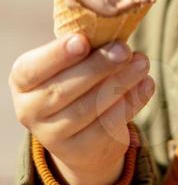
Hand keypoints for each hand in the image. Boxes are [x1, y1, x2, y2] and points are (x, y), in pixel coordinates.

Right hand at [8, 34, 154, 184]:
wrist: (81, 133)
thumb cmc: (77, 79)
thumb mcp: (71, 63)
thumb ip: (85, 49)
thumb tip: (116, 33)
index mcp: (23, 81)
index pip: (32, 69)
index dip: (57, 55)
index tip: (83, 41)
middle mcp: (30, 110)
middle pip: (63, 89)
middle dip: (98, 67)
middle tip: (125, 50)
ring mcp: (52, 135)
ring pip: (88, 108)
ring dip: (120, 83)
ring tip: (142, 63)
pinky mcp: (79, 151)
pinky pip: (107, 125)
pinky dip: (131, 102)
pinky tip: (146, 84)